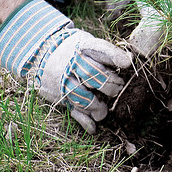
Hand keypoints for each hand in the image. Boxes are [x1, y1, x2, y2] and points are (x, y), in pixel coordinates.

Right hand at [0, 0, 131, 133]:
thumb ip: (106, 53)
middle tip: (118, 88)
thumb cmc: (75, 50)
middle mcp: (72, 63)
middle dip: (109, 84)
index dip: (114, 56)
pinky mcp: (59, 94)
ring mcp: (63, 80)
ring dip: (96, 106)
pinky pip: (72, 109)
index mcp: (83, 47)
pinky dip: (84, 120)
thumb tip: (130, 61)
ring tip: (104, 111)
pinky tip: (93, 128)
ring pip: (81, 95)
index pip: (100, 50)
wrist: (41, 52)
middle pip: (93, 74)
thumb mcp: (87, 43)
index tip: (127, 64)